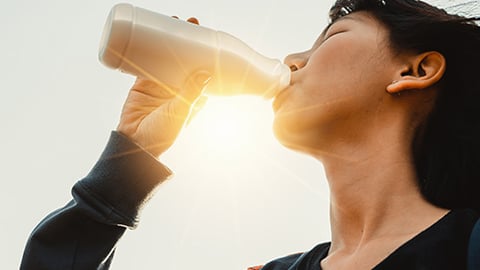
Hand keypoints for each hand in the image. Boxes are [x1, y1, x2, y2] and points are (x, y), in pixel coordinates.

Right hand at [116, 17, 208, 156]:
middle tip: (189, 23)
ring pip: (166, 56)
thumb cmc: (162, 135)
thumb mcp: (180, 112)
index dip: (205, 53)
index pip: (202, 69)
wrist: (134, 144)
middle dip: (187, 41)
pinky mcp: (142, 82)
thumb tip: (206, 73)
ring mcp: (160, 84)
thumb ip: (191, 93)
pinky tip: (149, 34)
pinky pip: (145, 61)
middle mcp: (178, 88)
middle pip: (184, 58)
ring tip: (171, 22)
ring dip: (169, 41)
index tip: (207, 36)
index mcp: (193, 96)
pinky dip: (147, 49)